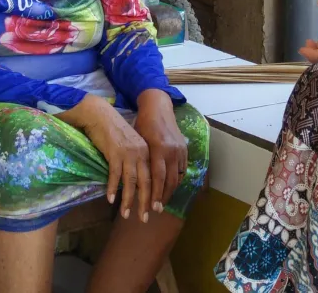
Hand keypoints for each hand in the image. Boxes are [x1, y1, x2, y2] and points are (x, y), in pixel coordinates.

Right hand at [59, 94, 152, 222]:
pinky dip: (113, 188)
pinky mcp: (114, 153)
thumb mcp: (130, 145)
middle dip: (145, 203)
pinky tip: (111, 199)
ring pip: (131, 182)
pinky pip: (114, 175)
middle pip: (146, 183)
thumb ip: (136, 160)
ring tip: (126, 214)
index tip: (155, 209)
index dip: (155, 195)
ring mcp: (128, 153)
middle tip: (144, 219)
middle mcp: (141, 153)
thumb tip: (137, 181)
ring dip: (128, 200)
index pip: (155, 178)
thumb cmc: (113, 131)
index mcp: (147, 151)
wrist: (100, 114)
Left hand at [133, 90, 187, 214]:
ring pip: (177, 177)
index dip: (155, 194)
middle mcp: (172, 151)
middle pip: (169, 181)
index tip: (152, 207)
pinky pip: (182, 170)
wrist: (158, 107)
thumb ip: (140, 159)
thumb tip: (132, 180)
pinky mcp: (184, 149)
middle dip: (163, 197)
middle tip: (156, 210)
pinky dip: (176, 181)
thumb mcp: (138, 140)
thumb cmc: (143, 123)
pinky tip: (170, 188)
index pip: (158, 177)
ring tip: (163, 203)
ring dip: (170, 192)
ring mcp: (180, 150)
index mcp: (159, 148)